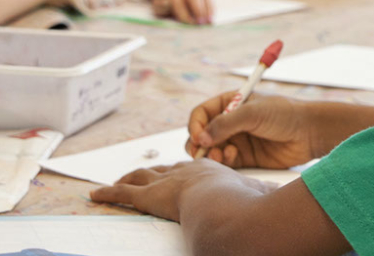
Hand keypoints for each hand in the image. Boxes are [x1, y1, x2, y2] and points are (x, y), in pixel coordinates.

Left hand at [90, 160, 262, 220]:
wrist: (223, 204)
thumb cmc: (242, 202)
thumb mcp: (256, 194)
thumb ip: (262, 194)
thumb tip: (277, 193)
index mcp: (208, 172)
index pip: (190, 169)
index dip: (182, 172)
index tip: (178, 173)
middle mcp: (183, 172)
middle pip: (162, 169)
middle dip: (152, 172)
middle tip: (142, 174)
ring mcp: (164, 183)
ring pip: (139, 178)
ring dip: (126, 180)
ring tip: (115, 183)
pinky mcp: (148, 197)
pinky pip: (123, 194)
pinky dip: (107, 194)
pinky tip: (95, 195)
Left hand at [150, 0, 211, 24]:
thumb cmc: (165, 0)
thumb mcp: (158, 4)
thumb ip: (161, 6)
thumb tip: (167, 3)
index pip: (178, 3)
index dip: (184, 13)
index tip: (189, 23)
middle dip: (197, 9)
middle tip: (200, 23)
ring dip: (207, 9)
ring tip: (209, 22)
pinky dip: (211, 8)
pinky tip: (212, 18)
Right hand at [187, 92, 315, 168]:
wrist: (310, 133)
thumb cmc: (284, 114)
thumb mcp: (253, 113)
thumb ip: (225, 124)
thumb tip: (200, 138)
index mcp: (230, 103)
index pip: (201, 114)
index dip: (195, 125)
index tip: (197, 137)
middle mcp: (230, 122)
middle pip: (202, 134)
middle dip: (198, 144)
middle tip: (202, 152)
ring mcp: (237, 140)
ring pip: (211, 150)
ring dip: (210, 154)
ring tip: (221, 155)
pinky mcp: (245, 158)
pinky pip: (225, 162)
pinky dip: (223, 161)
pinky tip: (231, 157)